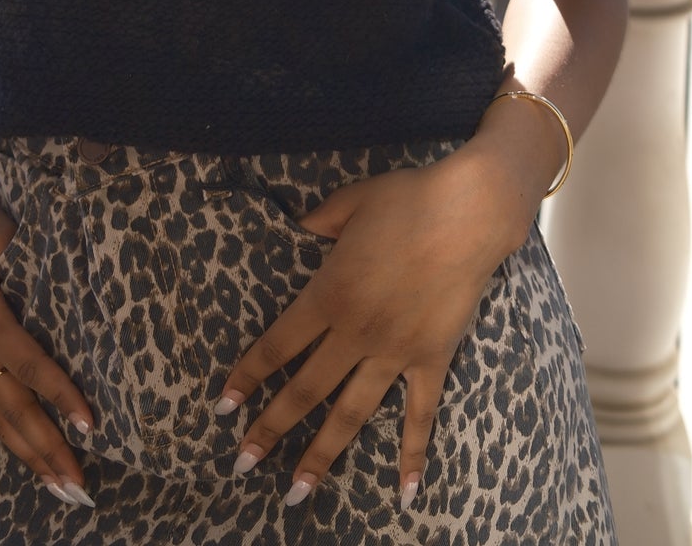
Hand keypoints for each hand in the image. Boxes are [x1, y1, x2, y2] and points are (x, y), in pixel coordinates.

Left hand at [214, 146, 528, 509]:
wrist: (468, 212)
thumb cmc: (406, 199)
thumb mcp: (349, 202)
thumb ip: (317, 221)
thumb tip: (297, 229)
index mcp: (328, 294)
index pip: (277, 345)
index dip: (247, 376)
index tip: (223, 406)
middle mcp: (355, 332)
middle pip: (304, 390)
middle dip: (270, 428)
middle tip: (241, 464)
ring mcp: (394, 352)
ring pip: (350, 413)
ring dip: (321, 454)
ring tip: (296, 493)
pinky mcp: (432, 360)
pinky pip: (421, 414)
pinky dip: (413, 454)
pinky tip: (405, 492)